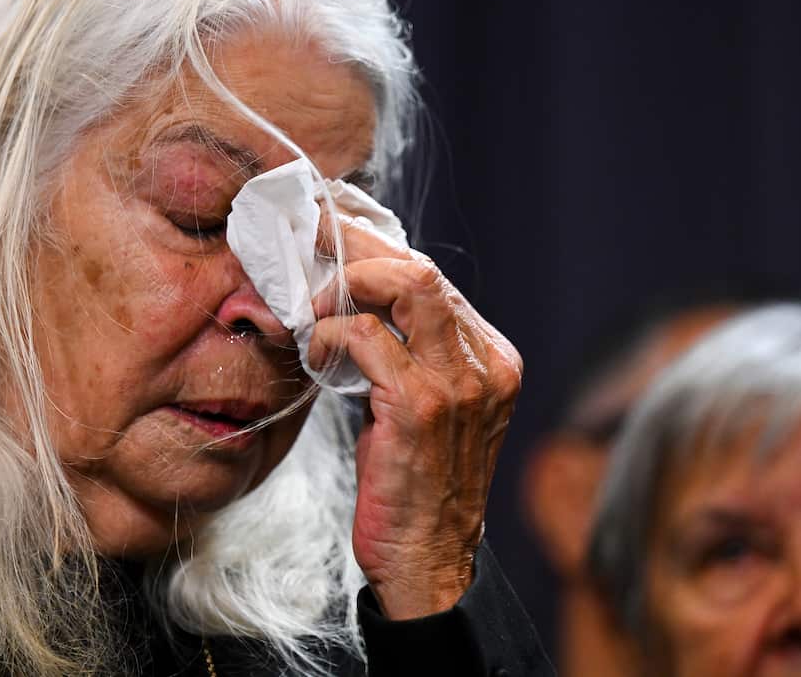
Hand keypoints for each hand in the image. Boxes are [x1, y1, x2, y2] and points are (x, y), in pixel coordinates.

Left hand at [309, 221, 521, 619]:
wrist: (427, 559)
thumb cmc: (413, 482)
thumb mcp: (422, 405)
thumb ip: (407, 352)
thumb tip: (352, 298)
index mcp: (491, 358)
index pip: (432, 279)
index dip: (376, 253)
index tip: (332, 241)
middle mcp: (486, 363)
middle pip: (422, 269)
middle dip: (357, 250)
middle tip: (310, 250)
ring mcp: (460, 384)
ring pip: (407, 285)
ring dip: (346, 285)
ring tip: (312, 306)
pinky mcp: (423, 407)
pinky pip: (369, 337)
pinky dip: (331, 334)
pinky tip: (314, 352)